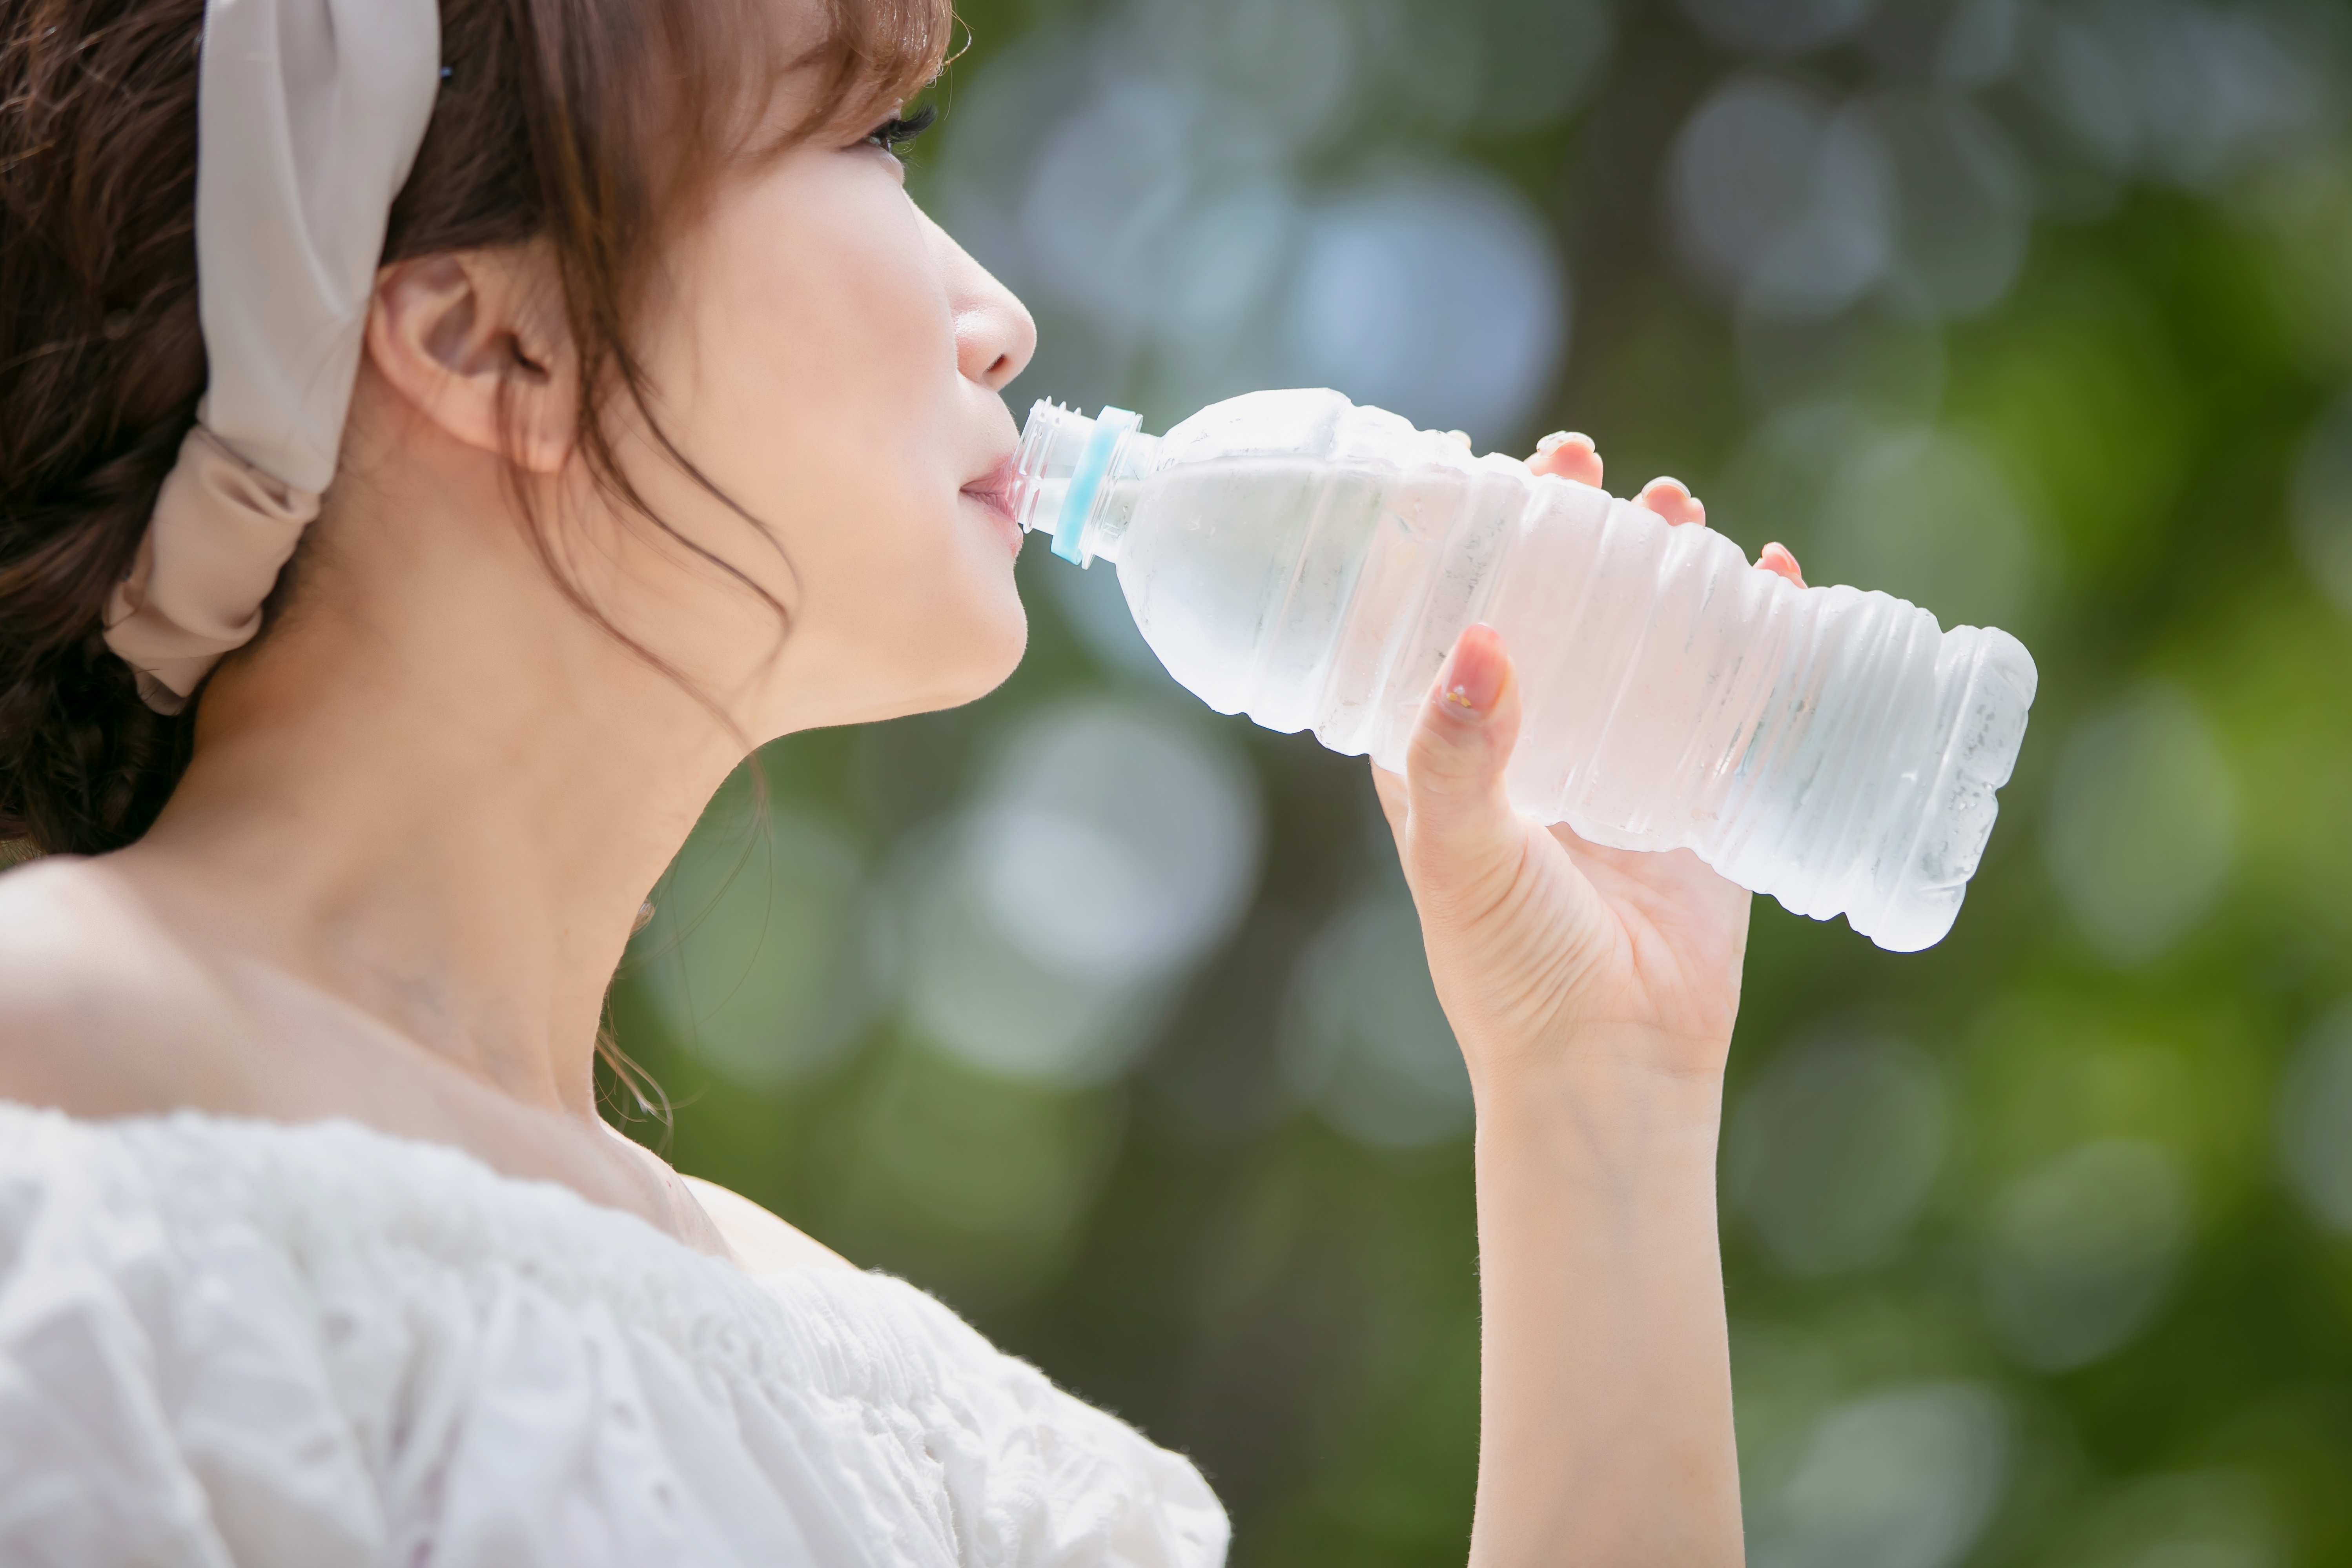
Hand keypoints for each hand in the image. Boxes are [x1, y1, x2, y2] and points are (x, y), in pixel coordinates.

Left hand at [1372, 433, 1803, 1088]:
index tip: (1471, 472)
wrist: (1611, 1069)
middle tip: (1584, 464)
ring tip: (1673, 508)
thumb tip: (1476, 642)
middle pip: (1545, 610)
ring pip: (1638, 640)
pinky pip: (1730, 699)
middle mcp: (1532, 748)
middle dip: (1565, 533)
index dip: (1452, 547)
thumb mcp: (1462, 860)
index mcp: (1448, 756)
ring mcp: (1619, 767)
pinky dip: (1753, 636)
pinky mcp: (1699, 799)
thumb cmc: (1512, 974)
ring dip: (1656, 568)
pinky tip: (1774, 579)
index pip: (1439, 625)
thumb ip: (1457, 759)